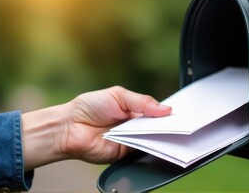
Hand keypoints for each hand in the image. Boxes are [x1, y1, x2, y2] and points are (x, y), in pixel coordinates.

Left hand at [21, 86, 170, 170]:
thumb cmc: (89, 107)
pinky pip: (141, 150)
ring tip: (171, 129)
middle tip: (179, 122)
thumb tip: (165, 109)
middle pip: (156, 126)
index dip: (166, 113)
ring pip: (151, 139)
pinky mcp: (125, 153)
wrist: (69, 126)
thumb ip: (142, 102)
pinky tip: (157, 140)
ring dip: (160, 135)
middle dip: (166, 124)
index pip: (155, 113)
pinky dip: (149, 145)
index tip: (179, 112)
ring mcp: (130, 140)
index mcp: (134, 111)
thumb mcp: (118, 96)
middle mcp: (134, 126)